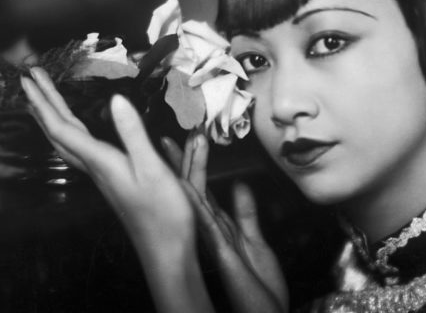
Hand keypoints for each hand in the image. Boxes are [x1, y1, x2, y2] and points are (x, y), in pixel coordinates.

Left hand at [21, 67, 213, 312]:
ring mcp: (103, 176)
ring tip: (45, 101)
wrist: (166, 249)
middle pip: (59, 133)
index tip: (31, 78)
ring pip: (67, 143)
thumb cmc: (163, 213)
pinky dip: (71, 134)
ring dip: (54, 119)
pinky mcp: (112, 180)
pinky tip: (78, 134)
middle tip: (31, 80)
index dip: (44, 101)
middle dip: (43, 104)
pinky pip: (81, 151)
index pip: (62, 128)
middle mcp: (96, 168)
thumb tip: (116, 99)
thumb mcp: (152, 169)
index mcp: (102, 161)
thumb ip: (133, 134)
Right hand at [163, 136, 288, 312]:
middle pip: (193, 193)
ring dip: (186, 175)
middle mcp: (211, 233)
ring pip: (195, 203)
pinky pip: (208, 224)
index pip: (201, 193)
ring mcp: (214, 242)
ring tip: (172, 149)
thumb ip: (246, 214)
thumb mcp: (255, 242)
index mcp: (219, 230)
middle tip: (165, 138)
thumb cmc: (260, 288)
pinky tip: (187, 186)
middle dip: (180, 165)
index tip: (179, 145)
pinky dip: (197, 204)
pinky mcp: (223, 253)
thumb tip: (239, 185)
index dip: (191, 169)